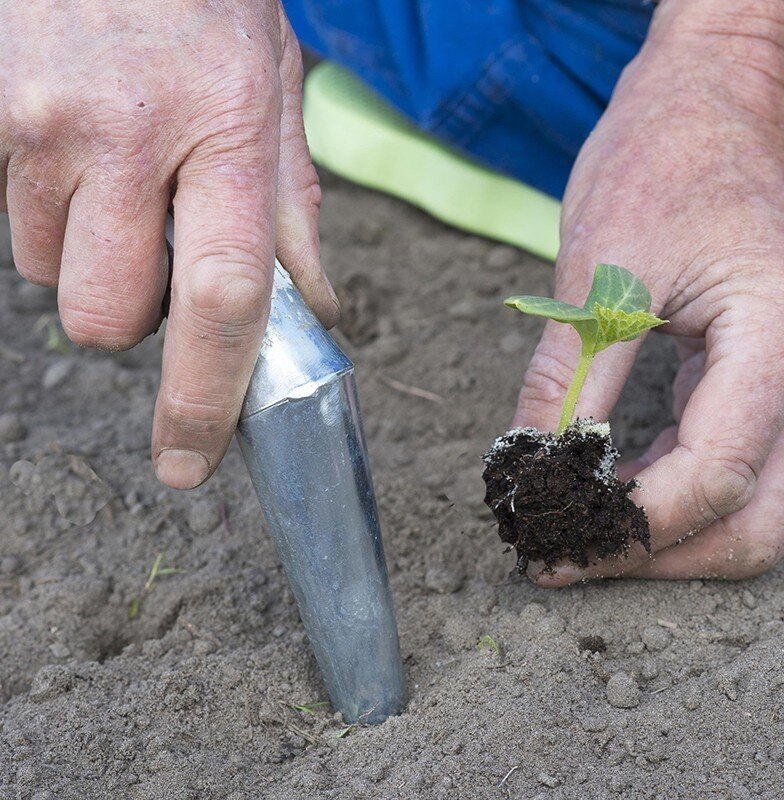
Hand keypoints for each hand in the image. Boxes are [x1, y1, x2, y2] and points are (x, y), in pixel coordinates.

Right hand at [0, 1, 338, 488]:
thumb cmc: (210, 4)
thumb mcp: (275, 93)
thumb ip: (293, 210)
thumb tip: (314, 308)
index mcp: (226, 137)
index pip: (221, 301)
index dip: (203, 397)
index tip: (189, 462)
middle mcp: (127, 138)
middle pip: (109, 319)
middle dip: (135, 314)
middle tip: (157, 250)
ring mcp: (41, 125)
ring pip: (53, 276)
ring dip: (90, 257)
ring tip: (118, 179)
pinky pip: (13, 224)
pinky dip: (49, 215)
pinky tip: (79, 155)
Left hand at [514, 0, 783, 582]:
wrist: (711, 105)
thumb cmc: (664, 160)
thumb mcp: (602, 272)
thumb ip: (571, 379)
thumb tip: (533, 468)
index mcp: (778, 333)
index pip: (718, 473)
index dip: (635, 522)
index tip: (556, 534)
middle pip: (755, 520)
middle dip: (656, 554)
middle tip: (566, 557)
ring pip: (753, 509)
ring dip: (665, 539)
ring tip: (575, 534)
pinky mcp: (761, 381)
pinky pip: (732, 469)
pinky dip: (670, 498)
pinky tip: (608, 493)